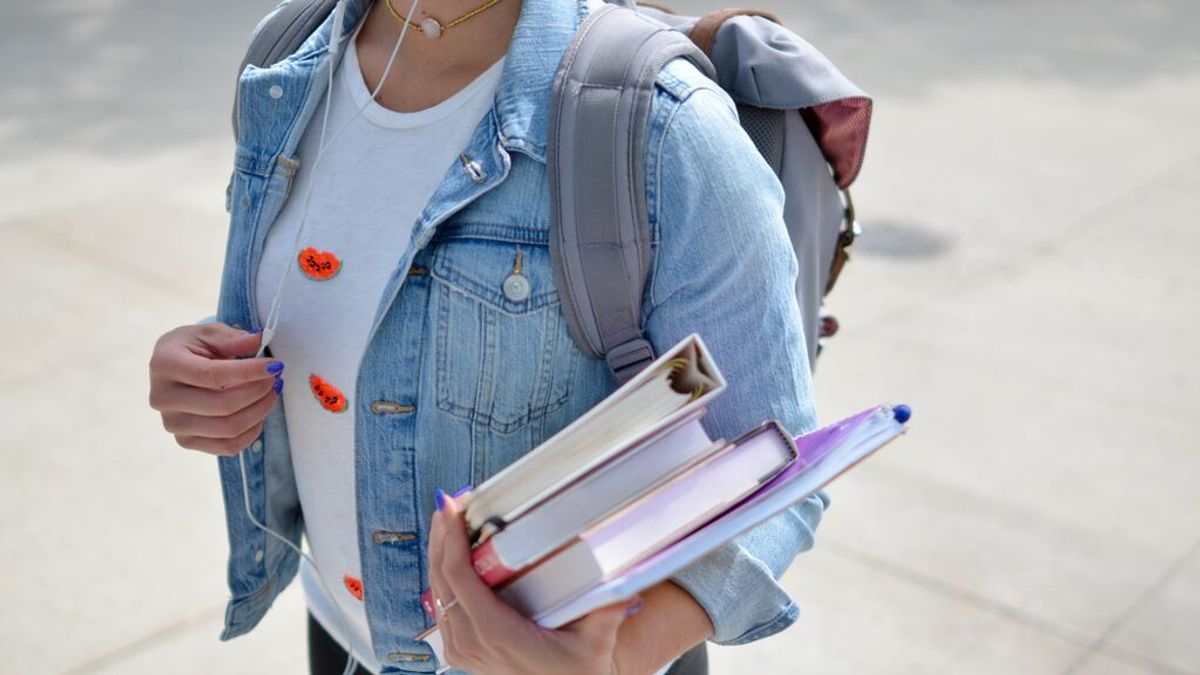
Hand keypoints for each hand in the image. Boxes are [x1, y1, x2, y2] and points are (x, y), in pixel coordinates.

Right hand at [148, 322, 282, 455]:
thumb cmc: (192, 348)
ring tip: (271, 393)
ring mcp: (173, 424)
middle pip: (222, 405)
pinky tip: (259, 413)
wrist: (173, 369)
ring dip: (259, 411)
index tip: (275, 365)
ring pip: (228, 429)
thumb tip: (258, 341)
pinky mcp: (185, 441)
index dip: (248, 372)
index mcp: (164, 365)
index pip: (212, 375)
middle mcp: (163, 398)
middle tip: (275, 378)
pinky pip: (227, 446)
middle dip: (258, 391)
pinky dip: (251, 431)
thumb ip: (233, 338)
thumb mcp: (209, 333)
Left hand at [427, 491, 640, 674]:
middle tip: (449, 503)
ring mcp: (462, 650)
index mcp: (496, 634)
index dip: (451, 539)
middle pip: (441, 578)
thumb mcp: (595, 643)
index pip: (459, 578)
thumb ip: (608, 612)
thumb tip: (626, 583)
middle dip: (441, 536)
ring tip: (448, 520)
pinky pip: (443, 607)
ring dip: (439, 553)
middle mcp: (471, 643)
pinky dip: (444, 576)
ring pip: (437, 592)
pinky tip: (451, 555)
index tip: (452, 507)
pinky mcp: (462, 651)